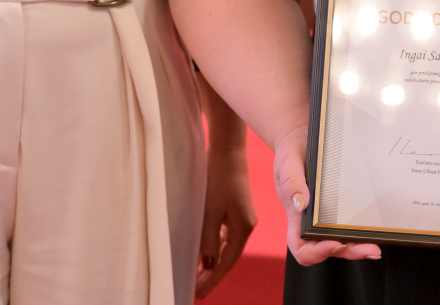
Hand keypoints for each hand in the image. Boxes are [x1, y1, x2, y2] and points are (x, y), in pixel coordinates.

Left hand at [195, 144, 255, 296]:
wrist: (227, 148)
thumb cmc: (218, 177)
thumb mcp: (210, 211)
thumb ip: (209, 240)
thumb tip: (209, 265)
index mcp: (243, 228)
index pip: (226, 263)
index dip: (212, 280)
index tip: (198, 294)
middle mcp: (245, 225)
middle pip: (227, 257)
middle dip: (211, 274)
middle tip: (193, 289)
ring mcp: (241, 216)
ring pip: (225, 246)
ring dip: (211, 260)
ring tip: (195, 274)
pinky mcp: (234, 208)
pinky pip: (224, 234)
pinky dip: (213, 245)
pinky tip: (203, 251)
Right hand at [271, 125, 380, 266]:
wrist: (301, 136)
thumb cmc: (291, 152)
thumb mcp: (286, 162)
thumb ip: (291, 182)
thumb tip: (302, 204)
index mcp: (296, 216)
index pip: (301, 248)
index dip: (316, 252)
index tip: (332, 243)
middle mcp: (312, 221)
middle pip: (328, 249)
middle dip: (349, 252)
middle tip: (369, 249)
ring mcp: (327, 215)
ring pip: (342, 241)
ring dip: (358, 246)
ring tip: (374, 246)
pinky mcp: (340, 205)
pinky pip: (350, 223)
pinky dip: (362, 230)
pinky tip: (375, 228)